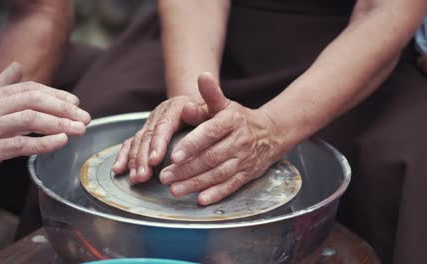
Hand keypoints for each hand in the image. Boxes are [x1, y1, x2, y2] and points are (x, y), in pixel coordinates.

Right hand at [0, 62, 90, 184]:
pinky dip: (43, 142)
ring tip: (80, 129)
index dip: (56, 94)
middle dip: (63, 107)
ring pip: (29, 119)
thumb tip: (16, 66)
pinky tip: (61, 142)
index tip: (76, 102)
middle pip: (33, 100)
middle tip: (85, 117)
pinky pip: (19, 144)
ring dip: (59, 123)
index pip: (29, 89)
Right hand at [112, 95, 202, 183]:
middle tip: (143, 176)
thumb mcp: (211, 108)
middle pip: (147, 136)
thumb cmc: (208, 111)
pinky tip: (118, 170)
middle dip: (143, 158)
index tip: (155, 160)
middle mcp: (159, 115)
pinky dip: (123, 157)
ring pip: (138, 142)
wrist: (198, 105)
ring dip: (134, 161)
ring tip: (136, 179)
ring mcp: (150, 124)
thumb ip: (205, 108)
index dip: (157, 143)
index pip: (163, 126)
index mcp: (174, 108)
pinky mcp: (145, 133)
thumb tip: (190, 108)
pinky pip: (130, 144)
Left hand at [159, 73, 285, 204]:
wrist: (272, 133)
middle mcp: (239, 141)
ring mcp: (244, 159)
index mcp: (231, 121)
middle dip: (186, 169)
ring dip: (196, 183)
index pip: (210, 133)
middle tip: (165, 176)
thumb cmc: (239, 118)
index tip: (174, 155)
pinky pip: (231, 186)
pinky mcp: (247, 174)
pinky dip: (217, 194)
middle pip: (210, 157)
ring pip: (218, 174)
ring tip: (175, 189)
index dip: (192, 145)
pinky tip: (201, 200)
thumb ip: (210, 95)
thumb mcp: (225, 104)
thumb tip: (201, 76)